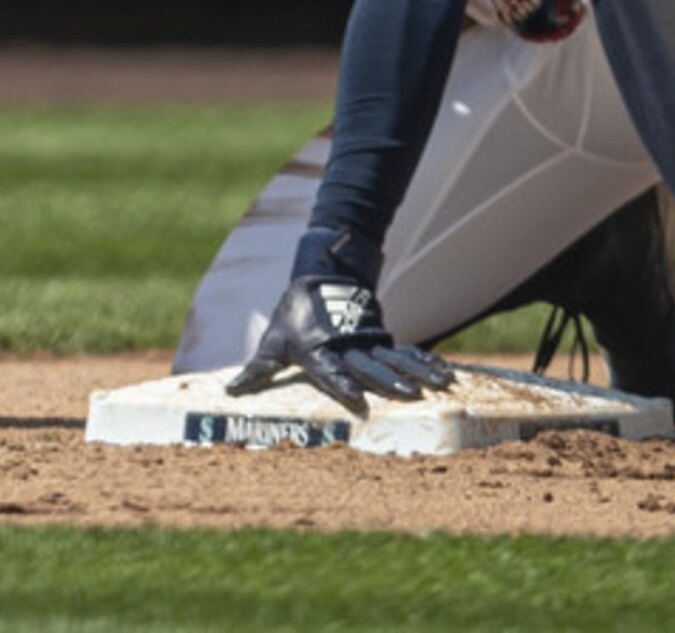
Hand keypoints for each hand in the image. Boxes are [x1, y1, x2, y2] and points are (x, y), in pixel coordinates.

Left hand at [226, 272, 452, 413]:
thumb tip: (229, 392)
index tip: (356, 400)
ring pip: (396, 358)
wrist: (322, 274)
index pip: (330, 371)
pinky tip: (445, 376)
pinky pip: (407, 352)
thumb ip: (257, 369)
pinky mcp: (382, 335)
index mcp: (319, 350)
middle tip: (409, 395)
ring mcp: (368, 339)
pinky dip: (427, 362)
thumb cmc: (294, 315)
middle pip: (371, 366)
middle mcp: (347, 346)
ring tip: (439, 386)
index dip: (342, 384)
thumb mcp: (274, 339)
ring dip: (418, 372)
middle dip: (390, 381)